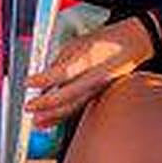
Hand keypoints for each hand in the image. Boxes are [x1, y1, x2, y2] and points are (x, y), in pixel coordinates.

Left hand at [24, 16, 154, 127]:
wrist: (134, 43)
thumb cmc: (105, 40)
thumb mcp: (78, 43)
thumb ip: (60, 61)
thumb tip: (43, 78)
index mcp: (89, 58)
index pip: (63, 73)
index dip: (44, 79)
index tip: (27, 82)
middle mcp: (95, 76)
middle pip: (68, 96)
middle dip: (46, 104)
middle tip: (28, 107)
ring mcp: (99, 88)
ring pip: (74, 106)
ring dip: (53, 116)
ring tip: (36, 122)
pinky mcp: (100, 95)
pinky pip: (79, 107)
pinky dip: (63, 116)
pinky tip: (50, 121)